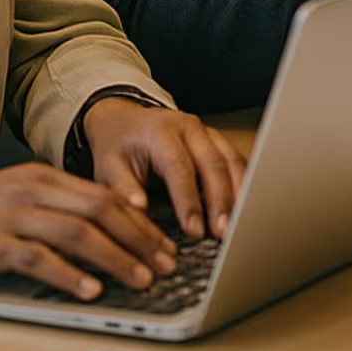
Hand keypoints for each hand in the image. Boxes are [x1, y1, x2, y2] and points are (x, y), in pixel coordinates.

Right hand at [0, 164, 178, 299]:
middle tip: (166, 264)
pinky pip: (39, 258)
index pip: (107, 196)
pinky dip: (69, 275)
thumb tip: (108, 232)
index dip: (142, 222)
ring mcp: (12, 215)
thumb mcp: (19, 198)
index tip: (165, 245)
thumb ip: (58, 208)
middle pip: (101, 211)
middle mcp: (34, 190)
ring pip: (78, 233)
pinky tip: (91, 290)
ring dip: (115, 258)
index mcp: (45, 177)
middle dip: (140, 239)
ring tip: (141, 279)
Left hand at [84, 98, 244, 240]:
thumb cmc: (117, 145)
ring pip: (231, 160)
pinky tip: (244, 205)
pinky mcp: (216, 140)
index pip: (180, 168)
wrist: (125, 119)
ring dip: (238, 192)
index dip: (189, 200)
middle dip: (221, 200)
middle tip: (223, 231)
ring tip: (238, 223)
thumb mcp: (107, 167)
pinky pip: (235, 159)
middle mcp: (189, 127)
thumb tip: (140, 211)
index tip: (193, 229)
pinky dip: (243, 182)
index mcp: (161, 132)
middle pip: (214, 163)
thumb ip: (123, 190)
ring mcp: (207, 132)